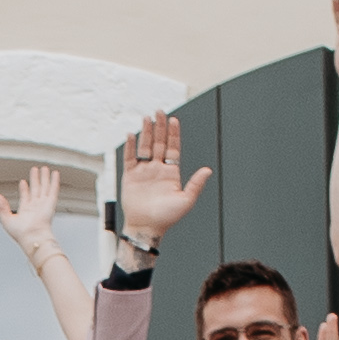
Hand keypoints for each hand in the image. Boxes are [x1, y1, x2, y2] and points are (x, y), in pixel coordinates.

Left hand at [0, 165, 69, 275]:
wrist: (32, 236)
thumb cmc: (20, 233)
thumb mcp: (6, 218)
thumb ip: (2, 206)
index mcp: (25, 211)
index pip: (25, 196)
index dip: (24, 189)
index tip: (23, 182)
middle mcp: (35, 207)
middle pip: (36, 189)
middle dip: (35, 179)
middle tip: (36, 169)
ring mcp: (44, 204)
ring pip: (44, 187)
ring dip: (44, 178)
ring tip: (45, 168)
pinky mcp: (51, 203)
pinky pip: (53, 190)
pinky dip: (54, 181)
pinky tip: (55, 173)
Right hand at [115, 110, 209, 250]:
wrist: (146, 227)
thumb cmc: (167, 218)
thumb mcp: (186, 200)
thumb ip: (196, 184)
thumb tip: (208, 170)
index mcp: (171, 172)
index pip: (173, 148)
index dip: (174, 134)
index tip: (174, 120)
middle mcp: (158, 169)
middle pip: (159, 143)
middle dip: (160, 127)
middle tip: (159, 112)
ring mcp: (144, 171)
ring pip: (145, 147)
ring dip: (146, 132)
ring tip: (147, 118)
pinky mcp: (130, 176)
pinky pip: (130, 158)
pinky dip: (130, 146)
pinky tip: (132, 135)